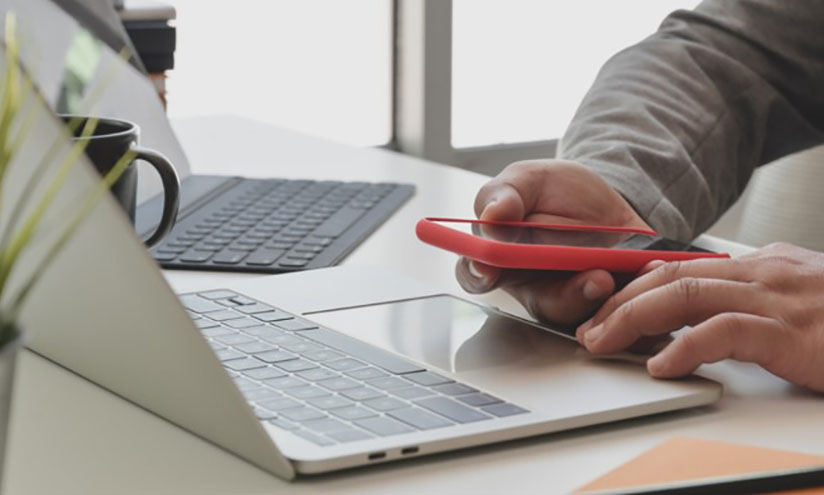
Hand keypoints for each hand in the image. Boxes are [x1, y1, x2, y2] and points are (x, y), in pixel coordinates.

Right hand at [455, 159, 650, 326]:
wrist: (610, 200)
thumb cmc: (558, 193)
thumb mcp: (529, 179)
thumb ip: (504, 194)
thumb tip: (491, 215)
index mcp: (502, 259)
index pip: (477, 275)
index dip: (479, 275)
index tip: (489, 269)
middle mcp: (533, 286)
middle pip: (538, 304)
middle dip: (560, 295)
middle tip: (580, 276)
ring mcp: (572, 298)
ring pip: (579, 313)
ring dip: (593, 297)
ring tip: (606, 278)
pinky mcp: (609, 304)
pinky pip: (617, 312)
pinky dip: (629, 296)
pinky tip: (637, 273)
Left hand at [577, 242, 823, 391]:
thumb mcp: (798, 301)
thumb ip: (750, 299)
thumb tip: (697, 309)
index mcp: (764, 266)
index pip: (681, 267)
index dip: (634, 287)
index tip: (603, 308)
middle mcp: (765, 273)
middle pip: (670, 277)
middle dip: (619, 301)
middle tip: (589, 328)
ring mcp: (779, 300)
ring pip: (684, 296)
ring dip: (632, 319)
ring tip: (602, 342)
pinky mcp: (795, 334)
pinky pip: (723, 333)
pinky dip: (685, 348)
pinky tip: (661, 366)